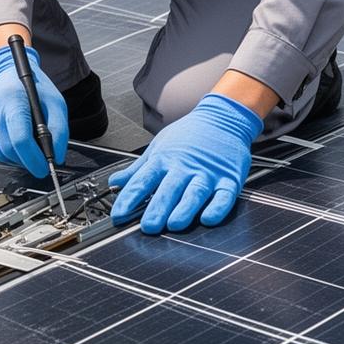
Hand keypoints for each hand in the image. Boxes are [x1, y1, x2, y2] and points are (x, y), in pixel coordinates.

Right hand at [0, 44, 69, 177]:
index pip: (20, 138)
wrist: (8, 73)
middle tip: (41, 161)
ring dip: (18, 158)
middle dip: (27, 160)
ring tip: (31, 149)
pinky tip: (18, 144)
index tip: (44, 167)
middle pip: (9, 149)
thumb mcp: (56, 102)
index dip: (33, 158)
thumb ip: (60, 130)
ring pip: (1, 154)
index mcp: (13, 100)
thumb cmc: (33, 87)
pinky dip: (9, 153)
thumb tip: (57, 157)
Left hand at [110, 93, 261, 232]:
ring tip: (174, 224)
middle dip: (158, 208)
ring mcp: (208, 173)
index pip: (143, 180)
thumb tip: (115, 182)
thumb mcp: (159, 146)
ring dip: (185, 209)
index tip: (118, 215)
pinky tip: (208, 219)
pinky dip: (217, 208)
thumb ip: (138, 169)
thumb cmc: (189, 134)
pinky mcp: (229, 179)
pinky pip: (224, 196)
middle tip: (148, 226)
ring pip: (195, 193)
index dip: (130, 198)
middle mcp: (185, 166)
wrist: (222, 117)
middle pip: (169, 189)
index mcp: (165, 159)